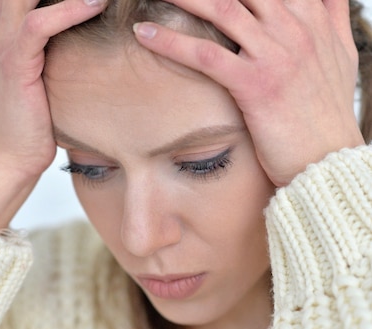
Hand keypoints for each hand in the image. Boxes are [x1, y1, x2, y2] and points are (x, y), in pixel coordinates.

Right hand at [0, 0, 105, 230]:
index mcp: (7, 22)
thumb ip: (62, 38)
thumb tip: (100, 23)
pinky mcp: (13, 62)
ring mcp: (3, 41)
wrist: (15, 154)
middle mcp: (1, 25)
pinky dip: (70, 10)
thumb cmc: (38, 116)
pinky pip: (38, 24)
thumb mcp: (49, 67)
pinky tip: (97, 5)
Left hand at [133, 0, 364, 185]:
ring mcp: (275, 54)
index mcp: (311, 17)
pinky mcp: (255, 84)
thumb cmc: (328, 110)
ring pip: (221, 9)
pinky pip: (206, 54)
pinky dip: (170, 41)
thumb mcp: (341, 54)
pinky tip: (142, 33)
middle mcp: (294, 28)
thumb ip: (330, 18)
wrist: (328, 157)